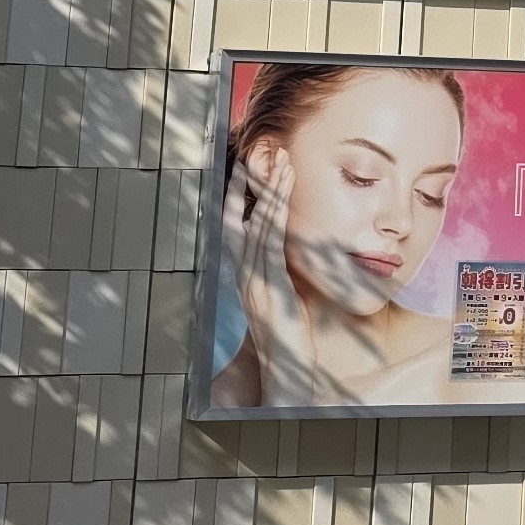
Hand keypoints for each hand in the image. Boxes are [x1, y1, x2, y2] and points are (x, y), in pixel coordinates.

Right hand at [227, 151, 332, 404]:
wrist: (286, 371)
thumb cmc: (289, 336)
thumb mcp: (282, 298)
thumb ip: (280, 273)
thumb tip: (289, 251)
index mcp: (244, 276)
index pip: (234, 227)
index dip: (238, 197)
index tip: (245, 169)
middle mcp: (243, 275)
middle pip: (241, 218)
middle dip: (252, 184)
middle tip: (262, 153)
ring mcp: (253, 280)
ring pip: (257, 225)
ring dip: (271, 191)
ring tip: (283, 163)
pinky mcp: (270, 286)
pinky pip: (270, 242)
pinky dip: (276, 215)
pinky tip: (283, 196)